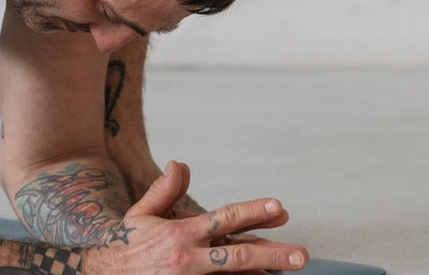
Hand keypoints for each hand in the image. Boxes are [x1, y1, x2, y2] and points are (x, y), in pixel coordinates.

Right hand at [87, 161, 308, 273]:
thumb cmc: (126, 244)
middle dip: (272, 253)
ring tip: (287, 272)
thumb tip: (182, 164)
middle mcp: (188, 258)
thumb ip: (164, 190)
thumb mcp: (140, 214)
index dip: (252, 212)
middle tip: (301, 255)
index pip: (222, 218)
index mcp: (179, 233)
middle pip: (237, 255)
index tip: (278, 207)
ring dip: (262, 273)